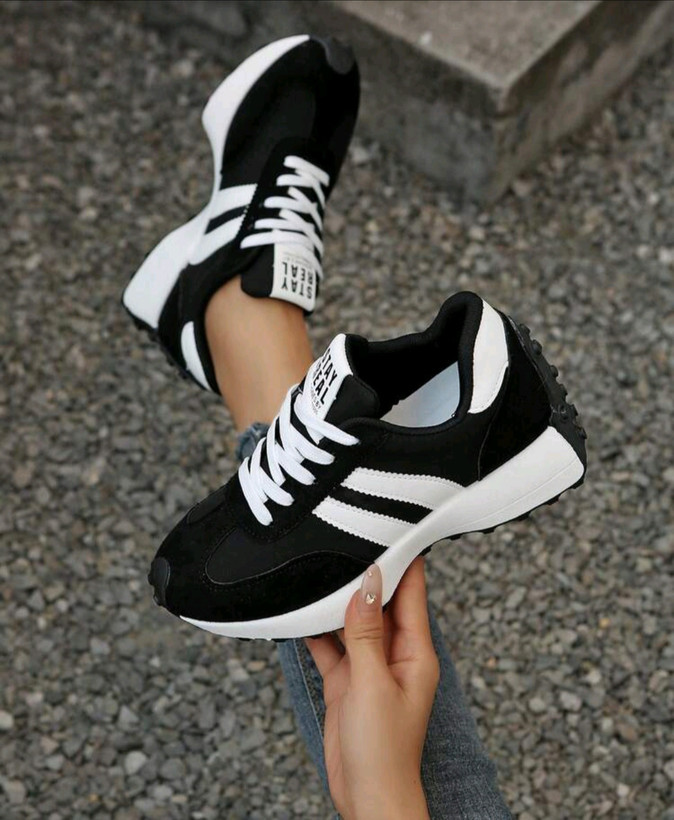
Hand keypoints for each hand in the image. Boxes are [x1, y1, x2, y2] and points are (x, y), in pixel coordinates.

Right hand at [306, 558, 438, 819]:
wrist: (367, 799)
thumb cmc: (384, 750)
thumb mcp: (372, 684)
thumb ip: (367, 632)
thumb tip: (369, 584)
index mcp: (415, 652)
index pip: (412, 593)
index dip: (403, 561)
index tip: (392, 527)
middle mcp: (394, 654)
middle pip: (380, 602)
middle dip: (364, 576)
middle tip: (343, 540)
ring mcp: (369, 667)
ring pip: (352, 621)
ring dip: (336, 602)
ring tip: (318, 569)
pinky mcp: (346, 681)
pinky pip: (331, 646)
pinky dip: (316, 631)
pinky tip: (300, 613)